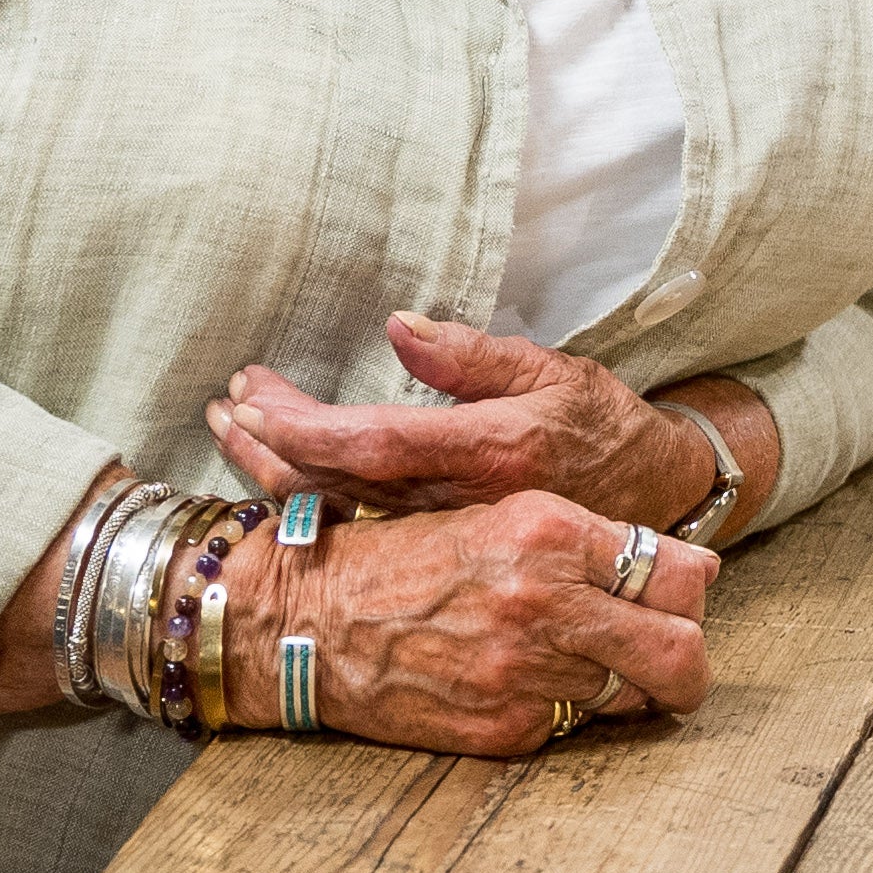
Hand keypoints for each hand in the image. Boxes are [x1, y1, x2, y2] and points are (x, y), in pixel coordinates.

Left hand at [209, 313, 716, 529]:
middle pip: (339, 481)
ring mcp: (445, 533)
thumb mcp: (554, 372)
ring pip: (339, 510)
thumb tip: (399, 325)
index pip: (374, 442)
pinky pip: (357, 528)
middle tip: (223, 405)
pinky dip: (306, 501)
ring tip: (231, 431)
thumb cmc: (601, 426)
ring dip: (276, 470)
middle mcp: (457, 502)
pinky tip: (271, 477)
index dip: (305, 426)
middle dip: (270, 443)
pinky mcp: (440, 547)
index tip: (250, 397)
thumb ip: (472, 354)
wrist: (649, 500)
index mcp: (488, 451)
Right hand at [240, 489, 718, 757]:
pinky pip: (576, 726)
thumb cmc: (406, 559)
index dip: (691, 589)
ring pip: (634, 693)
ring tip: (590, 665)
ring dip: (625, 684)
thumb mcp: (503, 518)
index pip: (681, 573)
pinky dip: (568, 710)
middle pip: (682, 649)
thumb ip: (587, 542)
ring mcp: (528, 674)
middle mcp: (549, 604)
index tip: (682, 594)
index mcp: (553, 535)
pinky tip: (531, 685)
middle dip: (691, 659)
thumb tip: (679, 571)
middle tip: (681, 658)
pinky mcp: (506, 728)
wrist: (310, 621)